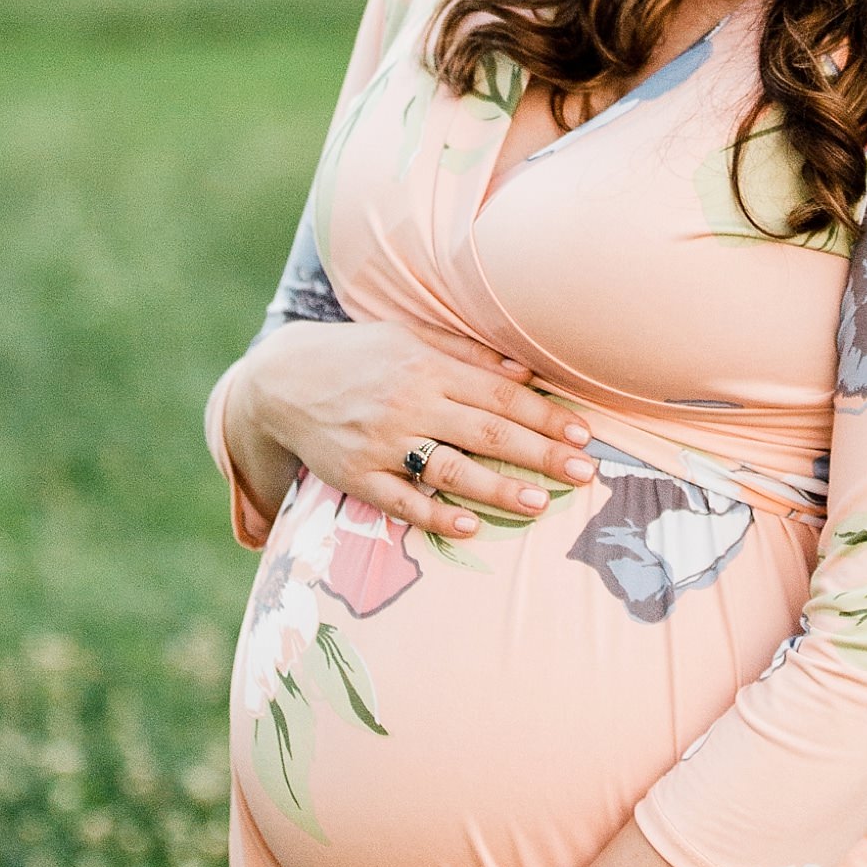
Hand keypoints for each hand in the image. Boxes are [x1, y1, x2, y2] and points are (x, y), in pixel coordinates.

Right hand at [224, 319, 595, 540]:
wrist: (283, 380)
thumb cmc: (359, 356)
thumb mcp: (410, 338)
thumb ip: (467, 353)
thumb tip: (525, 370)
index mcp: (428, 366)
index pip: (500, 393)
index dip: (544, 415)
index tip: (582, 434)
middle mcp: (409, 402)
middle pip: (485, 430)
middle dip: (538, 453)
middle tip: (583, 473)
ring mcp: (381, 441)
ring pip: (449, 468)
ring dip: (496, 487)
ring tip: (539, 504)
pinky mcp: (355, 475)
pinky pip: (400, 500)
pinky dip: (433, 514)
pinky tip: (467, 528)